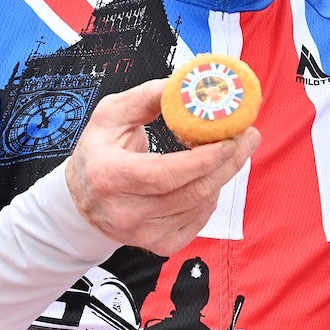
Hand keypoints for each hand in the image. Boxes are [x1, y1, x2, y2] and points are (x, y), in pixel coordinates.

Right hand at [65, 79, 258, 255]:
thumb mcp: (111, 114)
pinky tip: (208, 179)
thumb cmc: (99, 151)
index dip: (203, 159)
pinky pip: (198, 222)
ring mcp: (142, 233)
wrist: (81, 198)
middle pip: (191, 191)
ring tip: (231, 152)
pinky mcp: (158, 245)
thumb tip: (187, 85)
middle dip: (228, 163)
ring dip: (223, 177)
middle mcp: (124, 211)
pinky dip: (211, 198)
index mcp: (109, 175)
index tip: (229, 138)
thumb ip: (149, 96)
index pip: (165, 173)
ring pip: (200, 206)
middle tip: (248, 137)